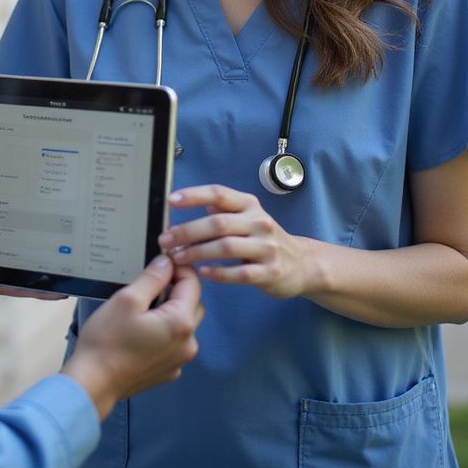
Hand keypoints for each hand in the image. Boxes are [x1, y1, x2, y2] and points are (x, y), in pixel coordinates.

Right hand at [61, 255, 203, 419]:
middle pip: (193, 304)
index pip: (192, 283)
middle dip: (176, 289)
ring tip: (143, 308)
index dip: (178, 267)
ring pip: (185, 324)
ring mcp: (180, 361)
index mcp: (181, 322)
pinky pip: (175, 343)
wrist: (93, 383)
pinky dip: (165, 331)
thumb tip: (168, 261)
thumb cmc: (108, 338)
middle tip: (149, 285)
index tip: (159, 261)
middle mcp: (189, 343)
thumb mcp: (128, 299)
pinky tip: (141, 332)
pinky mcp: (169, 372)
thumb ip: (153, 277)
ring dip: (171, 310)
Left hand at [160, 184, 312, 298]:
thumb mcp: (246, 217)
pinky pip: (239, 273)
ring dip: (197, 252)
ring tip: (177, 257)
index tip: (171, 200)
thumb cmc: (264, 239)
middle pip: (218, 223)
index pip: (219, 193)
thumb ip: (222, 210)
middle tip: (165, 239)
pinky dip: (218, 273)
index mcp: (249, 205)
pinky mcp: (270, 272)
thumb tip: (193, 203)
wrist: (301, 264)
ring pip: (226, 247)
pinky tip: (202, 273)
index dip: (194, 195)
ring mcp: (266, 248)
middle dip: (187, 231)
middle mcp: (259, 222)